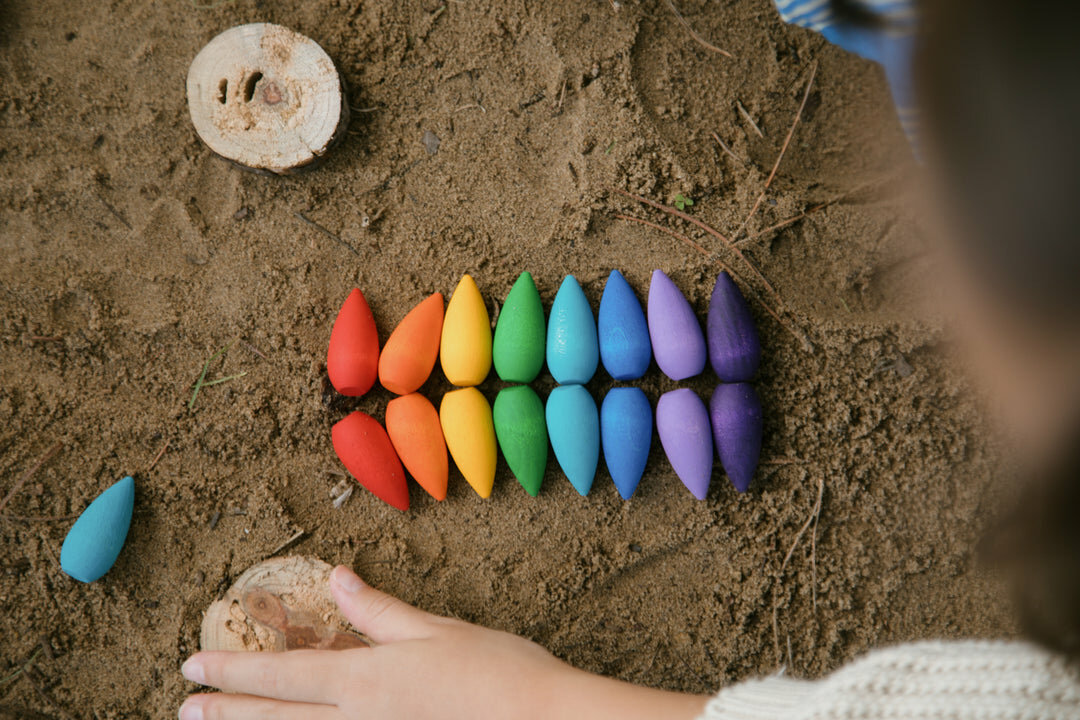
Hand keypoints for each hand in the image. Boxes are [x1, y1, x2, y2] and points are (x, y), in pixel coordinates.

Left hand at [179, 565, 706, 719]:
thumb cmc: (496, 671)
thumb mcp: (437, 630)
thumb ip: (379, 611)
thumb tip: (337, 581)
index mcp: (367, 677)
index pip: (284, 675)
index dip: (235, 673)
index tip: (193, 668)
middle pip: (278, 718)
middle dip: (227, 712)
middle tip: (184, 709)